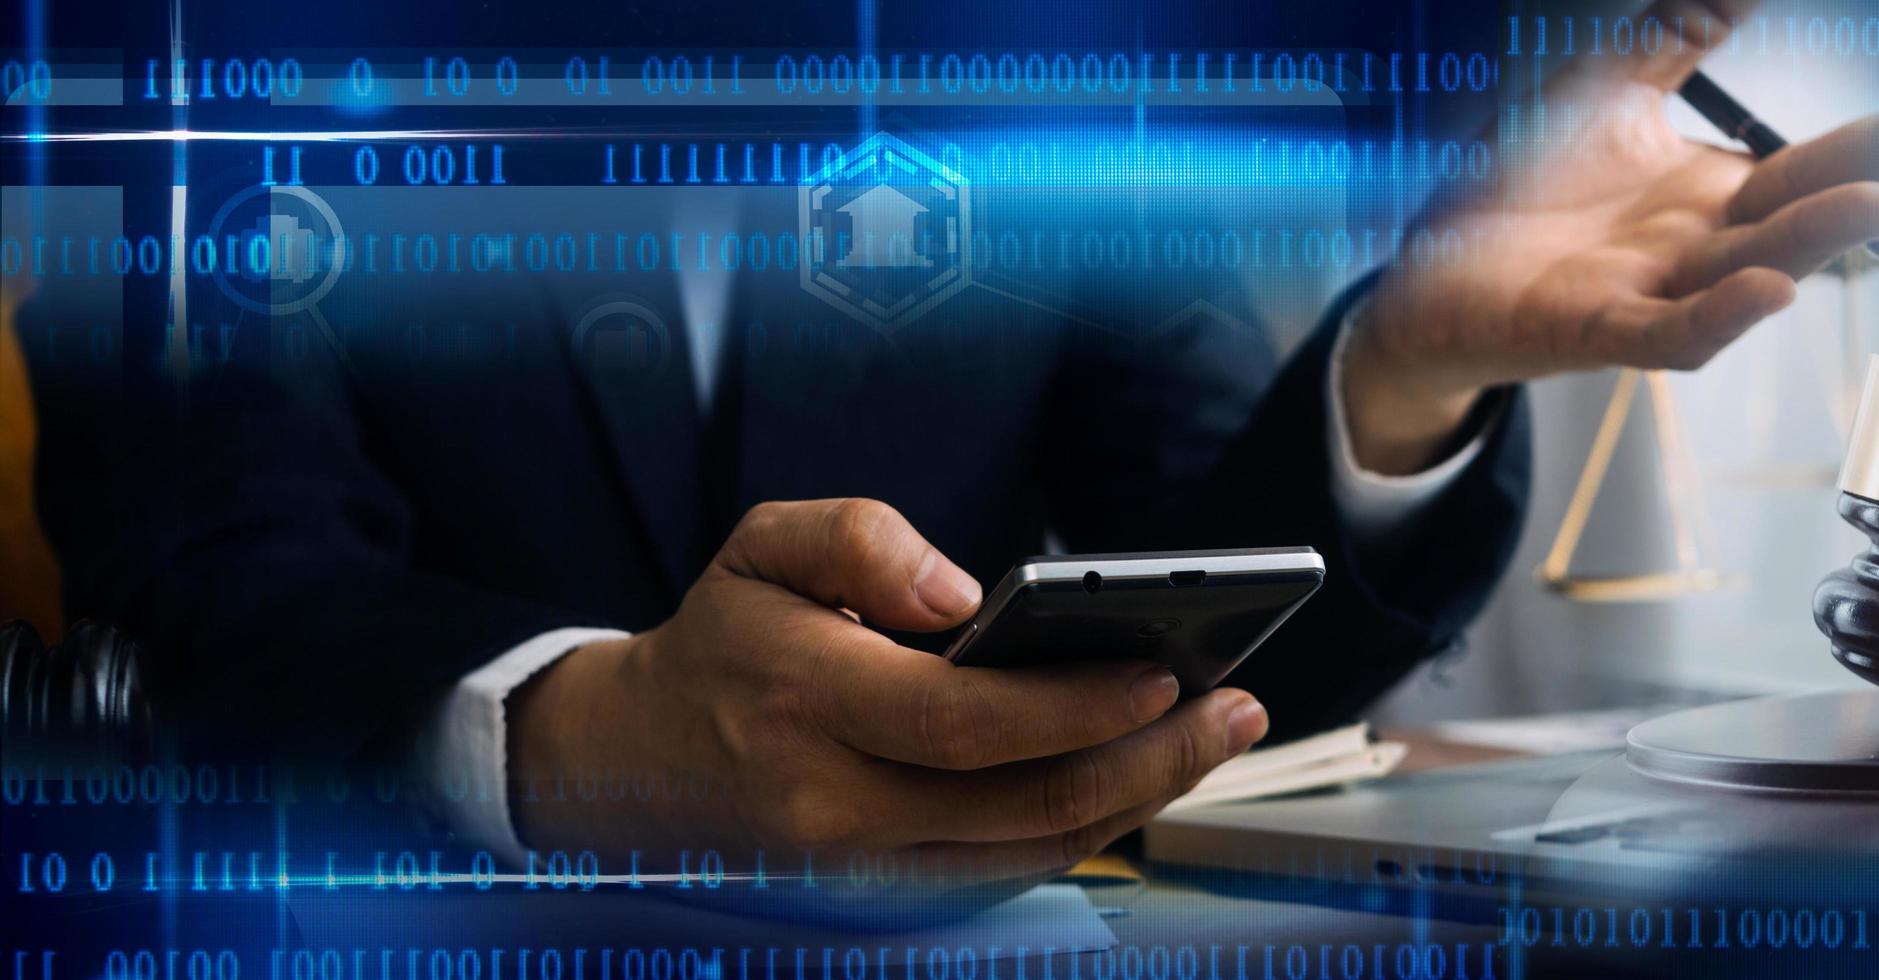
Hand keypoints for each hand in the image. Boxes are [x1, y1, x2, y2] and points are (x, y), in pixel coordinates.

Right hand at [506, 499, 1269, 891]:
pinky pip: (1014, 866)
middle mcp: (832, 805)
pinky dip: (1093, 820)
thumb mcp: (762, 547)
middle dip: (1149, 758)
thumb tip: (964, 591)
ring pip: (1033, 848)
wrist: (640, 766)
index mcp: (800, 703)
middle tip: (1238, 708)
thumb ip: (858, 539)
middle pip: (1021, 803)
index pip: (961, 722)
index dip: (1073, 705)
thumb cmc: (729, 640)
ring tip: (1218, 734)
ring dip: (1141, 797)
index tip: (1165, 669)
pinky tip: (1150, 767)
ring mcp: (864, 868)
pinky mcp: (891, 894)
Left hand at [1339, 0, 1878, 472]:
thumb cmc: (1517, 187)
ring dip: (1820, 241)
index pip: (1813, 163)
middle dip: (1878, 182)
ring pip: (1753, 269)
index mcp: (1711, 194)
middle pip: (1804, 213)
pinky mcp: (1596, 330)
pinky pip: (1671, 332)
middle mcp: (1698, 247)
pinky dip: (1723, 316)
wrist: (1425, 267)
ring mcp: (1654, 292)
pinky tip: (1770, 289)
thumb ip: (1677, 36)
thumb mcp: (1603, 91)